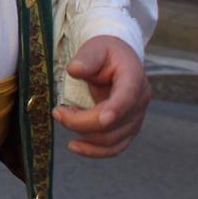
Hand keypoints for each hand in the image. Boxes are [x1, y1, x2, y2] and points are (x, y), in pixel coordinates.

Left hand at [53, 35, 150, 157]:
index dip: (116, 109)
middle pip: (112, 123)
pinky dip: (94, 151)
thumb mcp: (95, 48)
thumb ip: (86, 58)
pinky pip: (114, 148)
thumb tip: (74, 70)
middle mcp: (139, 101)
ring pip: (111, 139)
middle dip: (80, 121)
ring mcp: (136, 119)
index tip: (103, 119)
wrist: (119, 62)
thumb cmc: (105, 54)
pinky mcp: (128, 130)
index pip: (127, 96)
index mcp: (133, 78)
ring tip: (64, 116)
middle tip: (57, 111)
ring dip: (83, 133)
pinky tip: (74, 146)